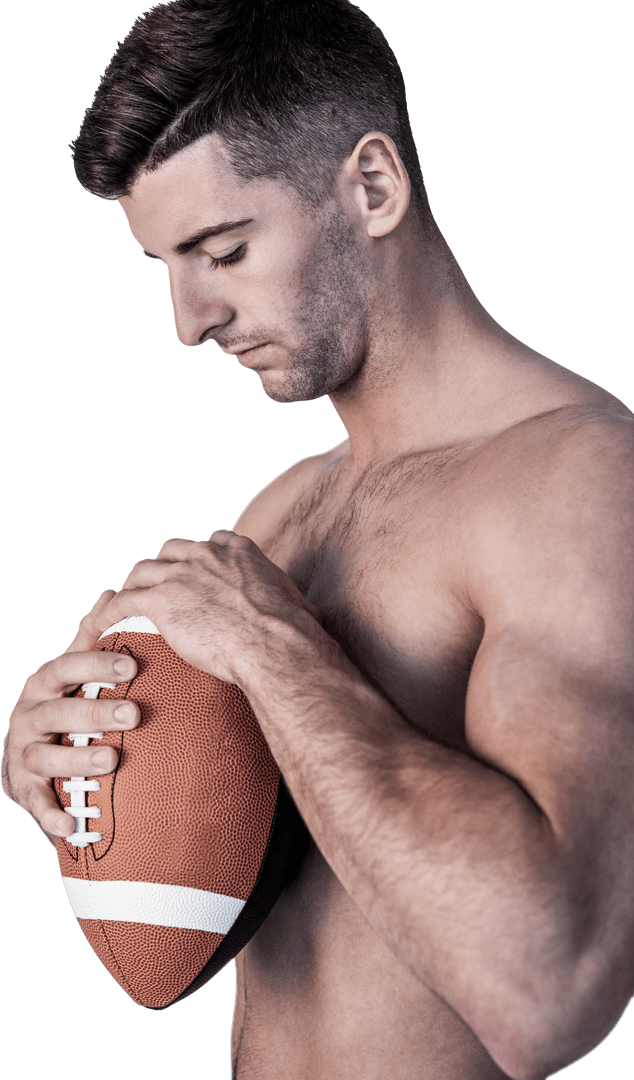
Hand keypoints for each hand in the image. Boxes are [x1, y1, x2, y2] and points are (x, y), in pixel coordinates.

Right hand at [1, 591, 140, 843]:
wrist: (31, 757)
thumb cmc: (66, 705)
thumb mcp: (75, 672)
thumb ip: (92, 636)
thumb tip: (113, 591)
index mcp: (45, 682)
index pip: (66, 666)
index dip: (95, 664)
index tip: (132, 666)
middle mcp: (29, 714)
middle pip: (58, 711)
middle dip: (95, 712)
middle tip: (134, 714)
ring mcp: (22, 752)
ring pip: (43, 754)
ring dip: (76, 758)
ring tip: (111, 760)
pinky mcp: (23, 789)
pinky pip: (35, 803)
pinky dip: (51, 814)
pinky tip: (72, 825)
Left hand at [95, 532, 321, 686]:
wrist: (276, 646)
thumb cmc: (294, 634)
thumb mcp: (299, 605)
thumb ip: (293, 602)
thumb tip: (311, 615)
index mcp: (238, 550)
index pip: (209, 541)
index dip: (197, 559)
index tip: (195, 575)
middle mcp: (207, 553)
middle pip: (169, 550)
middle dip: (161, 568)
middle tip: (156, 591)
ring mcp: (181, 574)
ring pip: (142, 571)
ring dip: (133, 587)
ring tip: (126, 606)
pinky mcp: (160, 600)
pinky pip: (122, 602)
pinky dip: (109, 613)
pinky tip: (103, 628)